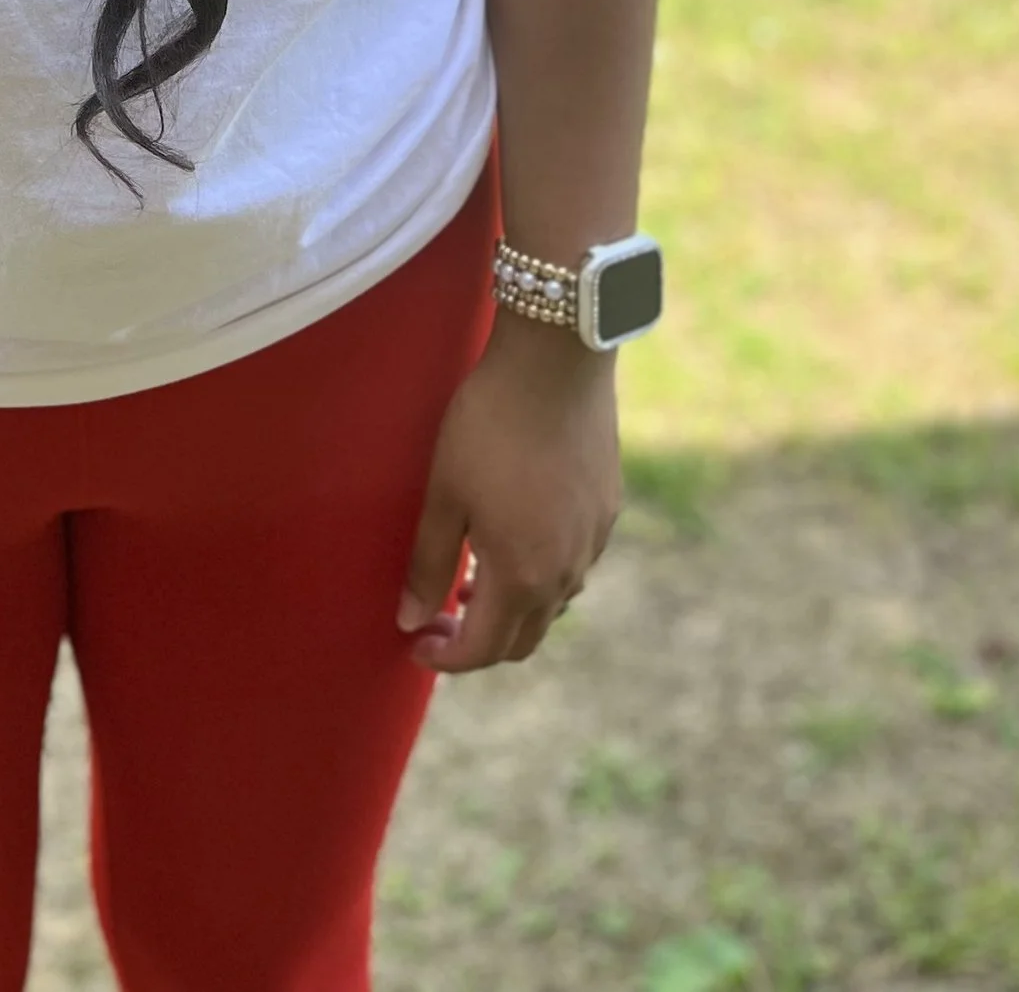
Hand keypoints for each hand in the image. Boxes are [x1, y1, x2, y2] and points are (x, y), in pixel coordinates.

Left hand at [396, 312, 621, 673]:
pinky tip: (516, 539)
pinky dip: (541, 575)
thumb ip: (428, 564)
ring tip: (471, 580)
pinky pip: (574, 566)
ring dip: (512, 609)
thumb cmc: (489, 424)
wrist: (557, 361)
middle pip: (523, 639)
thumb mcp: (445, 492)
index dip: (446, 656)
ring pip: (553, 605)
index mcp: (522, 576)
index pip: (483, 649)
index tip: (416, 643)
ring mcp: (593, 542)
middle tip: (438, 619)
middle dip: (478, 642)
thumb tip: (411, 620)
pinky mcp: (607, 510)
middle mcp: (567, 572)